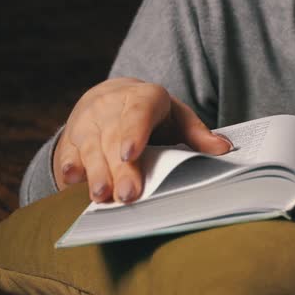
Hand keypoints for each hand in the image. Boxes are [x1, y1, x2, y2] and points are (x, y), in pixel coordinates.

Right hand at [53, 77, 232, 202]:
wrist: (110, 98)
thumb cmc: (152, 113)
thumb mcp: (176, 116)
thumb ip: (197, 133)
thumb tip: (225, 149)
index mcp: (144, 98)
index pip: (138, 113)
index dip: (133, 132)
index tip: (131, 153)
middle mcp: (112, 107)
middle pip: (114, 139)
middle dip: (120, 169)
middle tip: (127, 195)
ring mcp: (89, 121)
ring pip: (91, 148)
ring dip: (96, 173)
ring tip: (101, 196)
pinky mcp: (72, 136)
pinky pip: (69, 151)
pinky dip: (69, 165)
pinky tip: (70, 179)